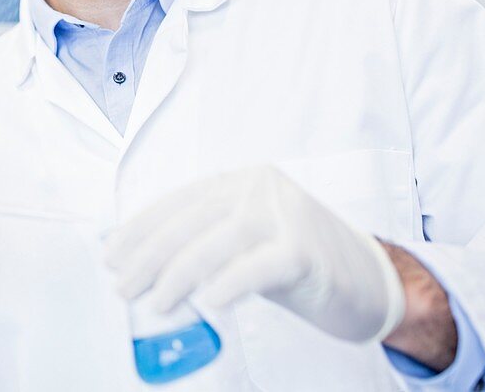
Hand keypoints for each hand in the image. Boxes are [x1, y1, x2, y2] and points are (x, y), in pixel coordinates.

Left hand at [104, 165, 405, 342]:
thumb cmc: (298, 264)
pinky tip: (207, 302)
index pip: (179, 202)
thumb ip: (204, 240)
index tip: (111, 256)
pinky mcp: (307, 250)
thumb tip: (141, 261)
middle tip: (123, 286)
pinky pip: (259, 265)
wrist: (372, 281)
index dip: (140, 229)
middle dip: (149, 255)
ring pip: (218, 241)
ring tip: (156, 302)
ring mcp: (286, 215)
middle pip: (192, 220)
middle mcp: (260, 188)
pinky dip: (229, 283)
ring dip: (178, 274)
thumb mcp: (246, 241)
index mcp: (240, 182)